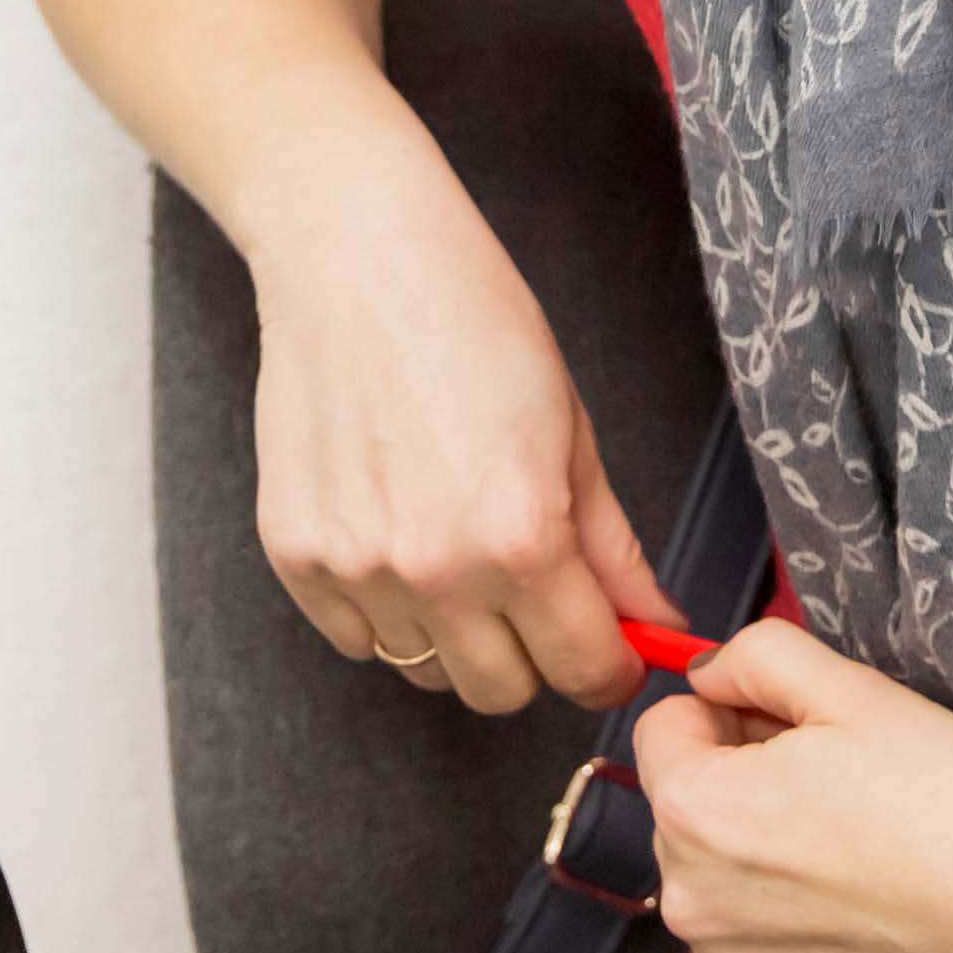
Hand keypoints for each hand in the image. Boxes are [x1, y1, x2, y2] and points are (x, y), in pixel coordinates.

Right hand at [244, 150, 683, 714]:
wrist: (358, 259)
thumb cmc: (475, 324)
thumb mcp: (573, 432)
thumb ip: (614, 550)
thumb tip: (657, 629)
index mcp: (522, 536)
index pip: (585, 670)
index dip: (611, 667)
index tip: (612, 650)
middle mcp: (435, 569)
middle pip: (503, 693)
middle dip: (535, 656)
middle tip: (536, 593)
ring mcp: (355, 568)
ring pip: (425, 671)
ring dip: (456, 636)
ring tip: (456, 546)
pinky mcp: (294, 556)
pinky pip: (356, 639)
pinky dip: (385, 613)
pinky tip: (397, 536)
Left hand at [629, 621, 952, 952]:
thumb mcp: (853, 689)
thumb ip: (756, 656)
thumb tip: (710, 673)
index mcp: (696, 812)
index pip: (663, 728)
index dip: (732, 709)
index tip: (795, 724)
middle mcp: (694, 902)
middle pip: (689, 801)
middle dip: (747, 777)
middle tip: (845, 779)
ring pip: (725, 869)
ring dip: (771, 845)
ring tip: (865, 840)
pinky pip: (759, 932)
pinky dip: (799, 909)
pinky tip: (871, 895)